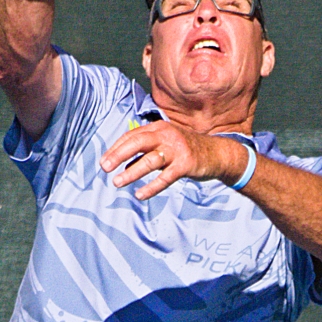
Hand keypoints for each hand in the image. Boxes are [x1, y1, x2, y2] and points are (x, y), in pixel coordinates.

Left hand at [99, 120, 249, 199]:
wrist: (216, 153)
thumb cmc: (185, 150)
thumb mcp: (165, 143)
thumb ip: (145, 151)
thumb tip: (120, 165)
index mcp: (159, 127)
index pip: (132, 136)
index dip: (116, 148)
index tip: (104, 161)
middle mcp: (167, 135)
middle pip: (137, 142)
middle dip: (118, 155)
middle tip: (105, 167)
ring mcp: (177, 149)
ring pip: (150, 160)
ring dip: (131, 172)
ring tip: (117, 182)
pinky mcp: (186, 164)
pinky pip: (165, 177)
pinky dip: (152, 187)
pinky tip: (140, 194)